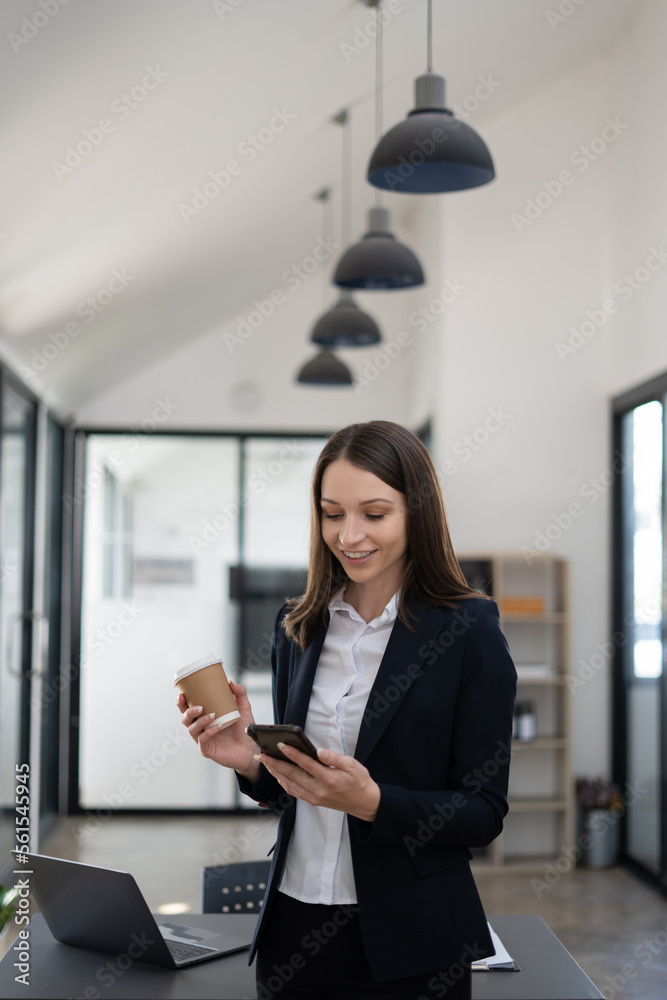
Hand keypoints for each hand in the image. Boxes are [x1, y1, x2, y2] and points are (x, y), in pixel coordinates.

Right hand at [177, 681, 259, 782]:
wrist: (251, 747)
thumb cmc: (243, 728)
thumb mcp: (243, 708)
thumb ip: (240, 693)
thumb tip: (231, 682)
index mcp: (205, 716)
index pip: (188, 708)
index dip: (182, 702)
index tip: (182, 694)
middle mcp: (201, 728)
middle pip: (185, 719)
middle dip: (187, 711)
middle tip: (199, 706)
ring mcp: (203, 739)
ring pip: (192, 729)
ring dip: (200, 721)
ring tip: (212, 715)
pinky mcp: (208, 750)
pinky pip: (203, 740)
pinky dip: (208, 732)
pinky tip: (217, 727)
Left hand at [255, 744, 380, 821]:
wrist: (365, 803)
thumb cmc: (360, 781)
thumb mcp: (353, 766)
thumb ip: (334, 758)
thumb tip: (319, 751)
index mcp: (329, 778)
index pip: (306, 764)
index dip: (291, 754)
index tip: (279, 745)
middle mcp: (319, 790)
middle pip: (292, 775)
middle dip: (275, 764)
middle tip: (261, 755)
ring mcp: (314, 797)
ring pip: (289, 784)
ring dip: (276, 773)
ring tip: (265, 763)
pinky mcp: (313, 801)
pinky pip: (294, 792)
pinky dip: (283, 783)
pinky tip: (278, 775)